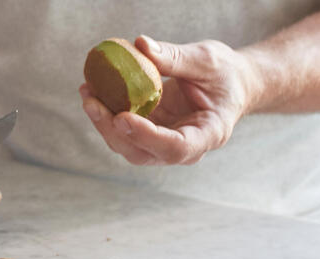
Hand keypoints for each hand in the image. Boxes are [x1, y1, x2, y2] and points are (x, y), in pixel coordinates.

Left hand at [79, 36, 260, 165]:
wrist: (231, 84)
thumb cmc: (226, 74)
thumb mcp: (208, 60)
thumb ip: (176, 58)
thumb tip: (141, 46)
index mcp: (208, 134)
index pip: (176, 147)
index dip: (147, 136)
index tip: (122, 117)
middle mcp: (184, 148)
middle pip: (142, 152)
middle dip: (113, 130)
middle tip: (92, 103)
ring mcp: (163, 144)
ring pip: (127, 145)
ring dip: (103, 122)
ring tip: (88, 93)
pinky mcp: (149, 134)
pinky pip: (123, 130)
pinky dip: (106, 112)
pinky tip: (93, 91)